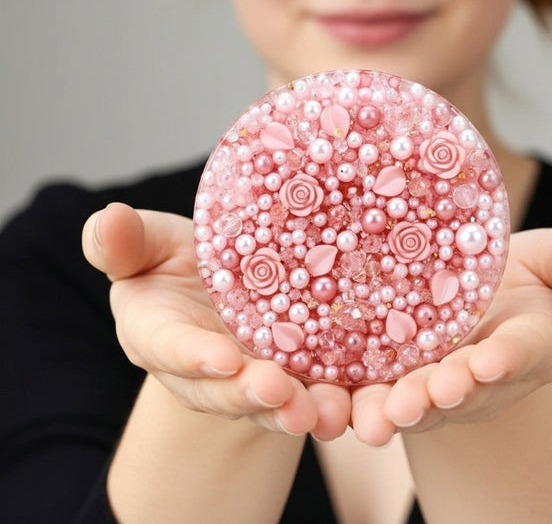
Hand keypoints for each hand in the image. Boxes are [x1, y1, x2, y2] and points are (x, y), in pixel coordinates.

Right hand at [82, 203, 349, 439]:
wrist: (226, 282)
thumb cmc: (179, 261)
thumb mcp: (150, 246)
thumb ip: (124, 243)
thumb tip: (109, 219)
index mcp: (161, 334)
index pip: (170, 347)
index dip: (193, 355)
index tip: (221, 359)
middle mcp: (206, 368)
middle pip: (225, 389)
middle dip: (251, 394)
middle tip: (279, 393)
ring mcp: (253, 374)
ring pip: (275, 402)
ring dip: (300, 410)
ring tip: (324, 413)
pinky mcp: (297, 372)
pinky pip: (318, 389)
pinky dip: (340, 399)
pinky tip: (362, 401)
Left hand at [349, 228, 551, 445]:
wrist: (473, 295)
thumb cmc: (521, 277)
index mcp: (531, 342)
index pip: (524, 350)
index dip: (508, 357)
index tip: (489, 361)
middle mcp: (484, 373)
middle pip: (466, 388)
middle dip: (447, 394)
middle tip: (427, 396)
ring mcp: (437, 378)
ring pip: (416, 399)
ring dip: (396, 410)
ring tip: (377, 419)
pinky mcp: (393, 374)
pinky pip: (372, 388)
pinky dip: (352, 399)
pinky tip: (329, 403)